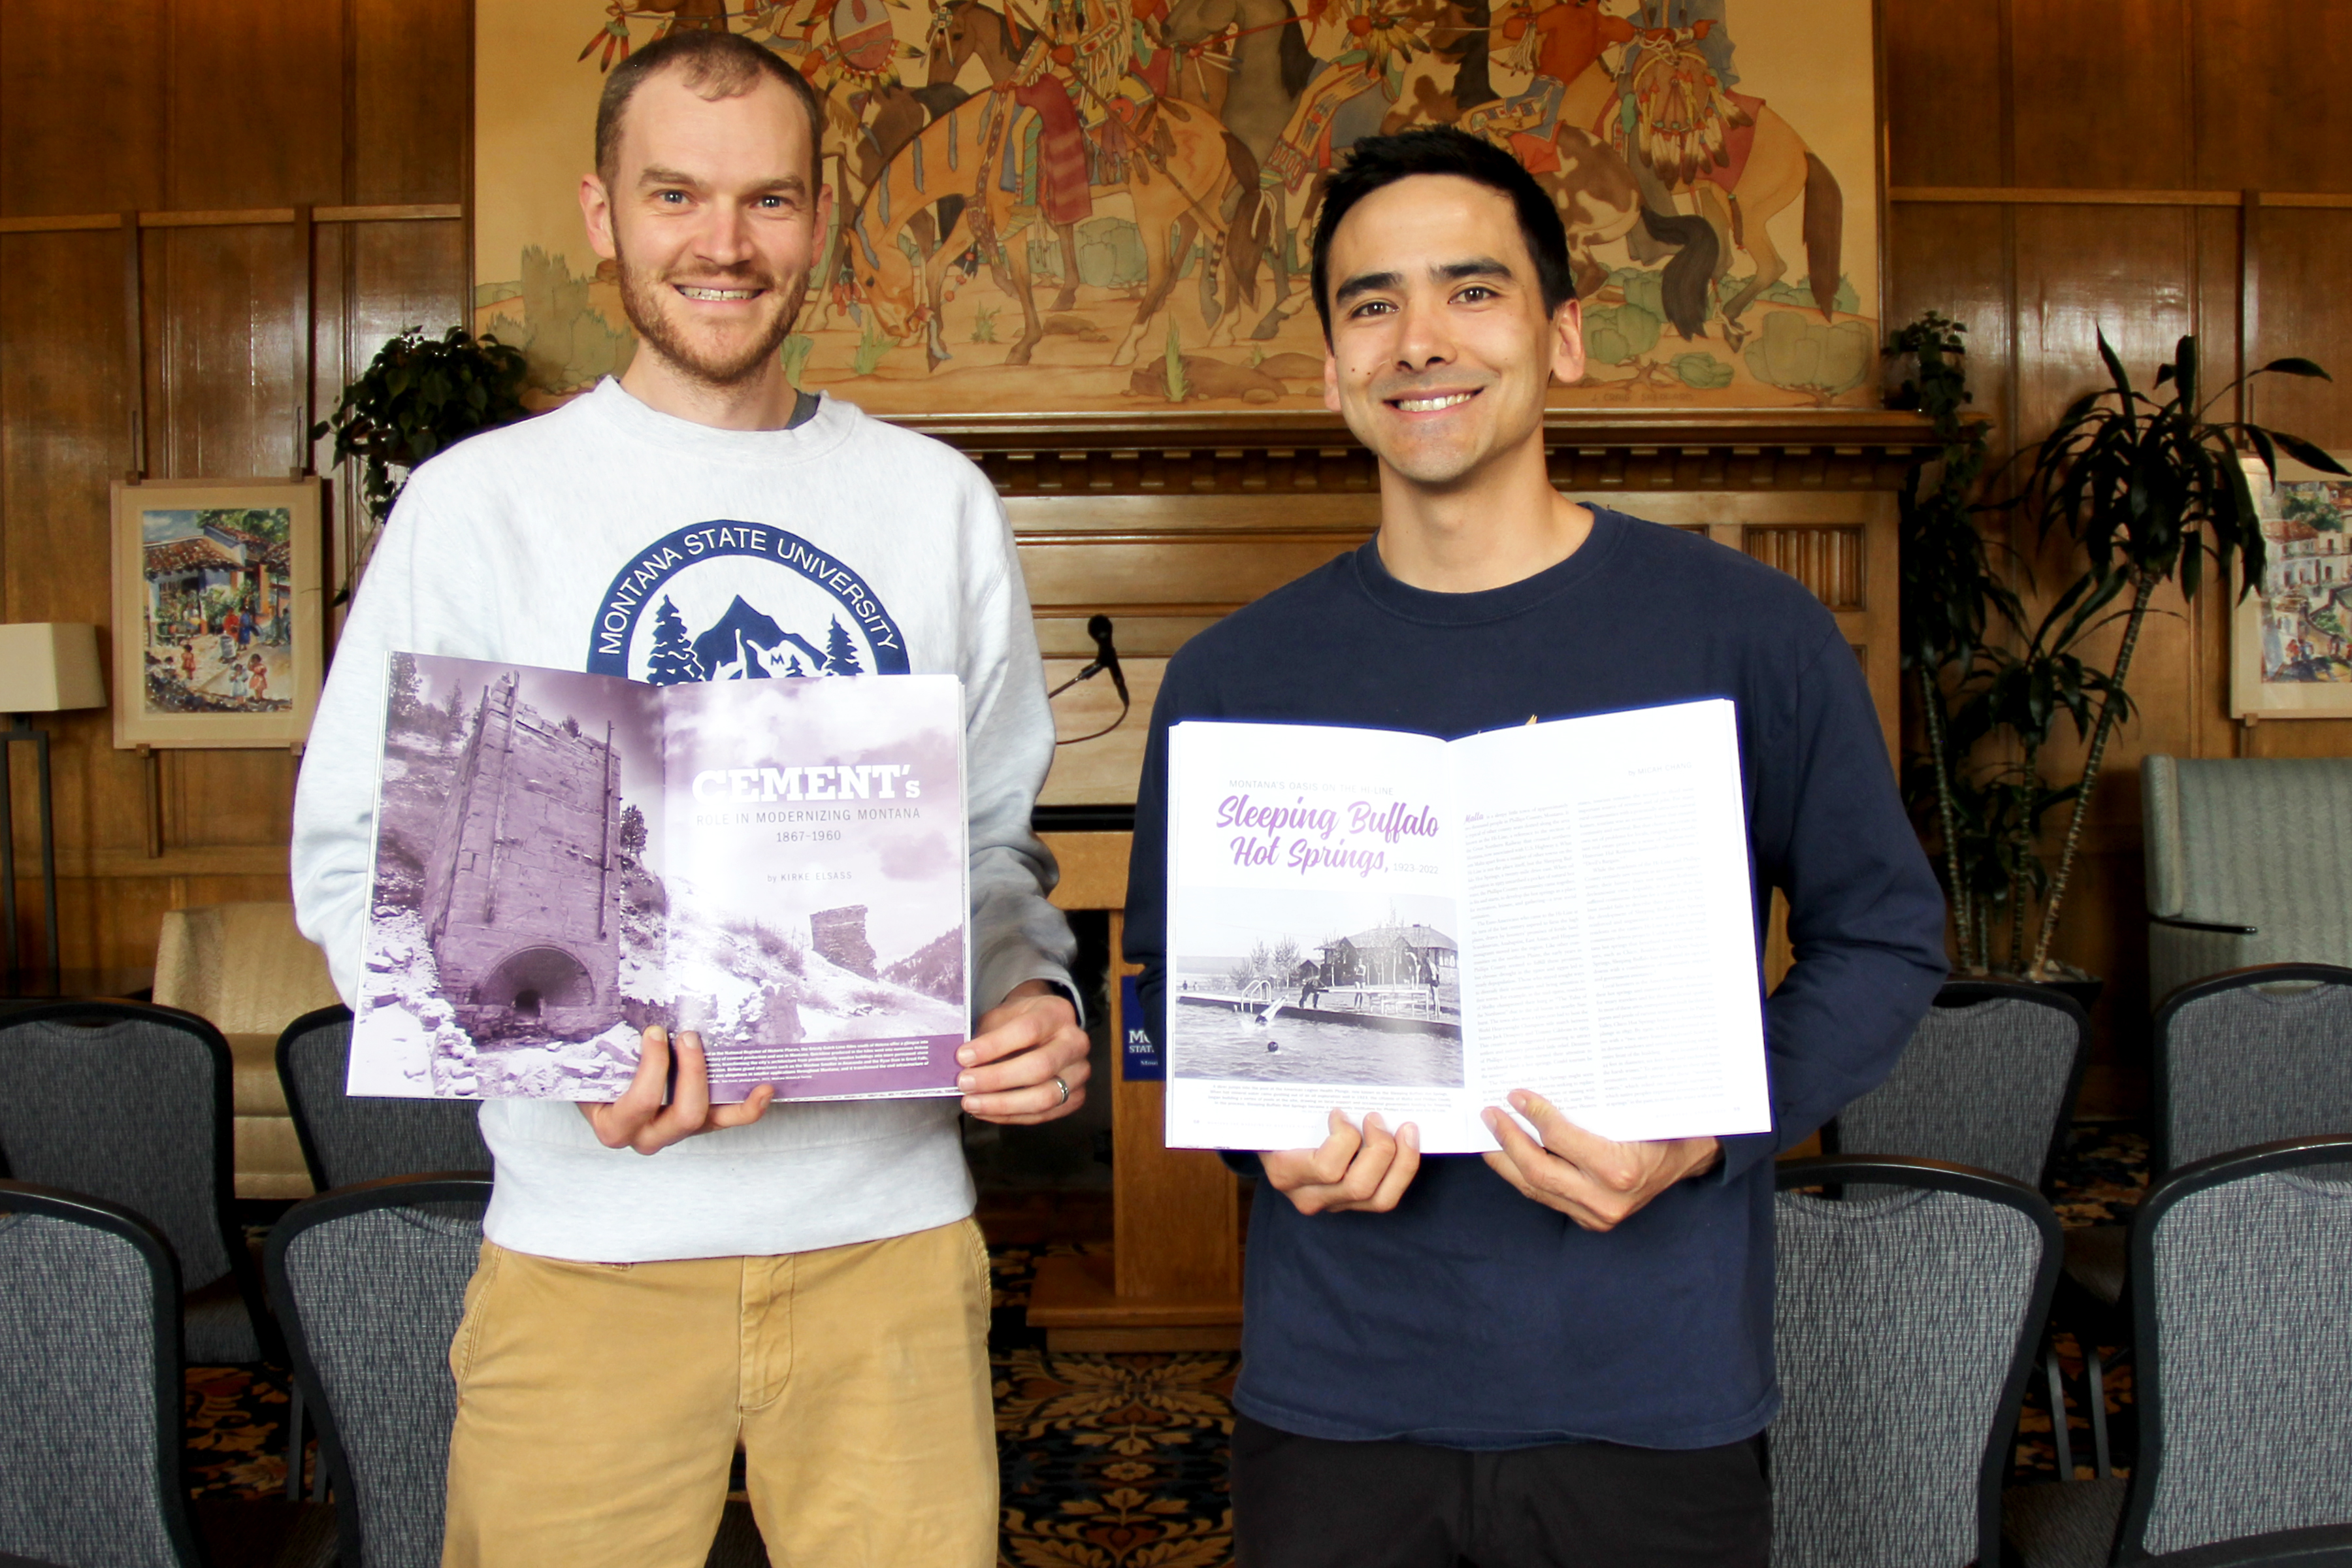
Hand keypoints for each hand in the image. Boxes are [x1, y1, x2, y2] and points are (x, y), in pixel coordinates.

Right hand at [579, 1026, 775, 1155]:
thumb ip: (601, 1043)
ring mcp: (675, 1132)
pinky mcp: (699, 1125)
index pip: (640, 1103)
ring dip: (714, 1081)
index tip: (656, 1032)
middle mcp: (646, 1136)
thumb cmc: (596, 1071)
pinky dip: (749, 1108)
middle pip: (683, 1114)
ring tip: (715, 1049)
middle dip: (692, 1072)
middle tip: (688, 1036)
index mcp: (614, 1125)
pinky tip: (765, 1089)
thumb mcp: (591, 1062)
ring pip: (707, 1119)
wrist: (600, 1091)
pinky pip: (728, 1121)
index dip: (653, 1067)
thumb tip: (609, 994)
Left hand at [960, 979, 1089, 1124]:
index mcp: (1057, 1013)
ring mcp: (1079, 1072)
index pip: (1027, 1030)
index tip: (963, 1057)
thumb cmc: (1018, 1022)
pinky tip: (986, 1111)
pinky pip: (1043, 1115)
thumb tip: (963, 1065)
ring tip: (972, 1102)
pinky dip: (1010, 1116)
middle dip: (997, 1079)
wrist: (1046, 1029)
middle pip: (1040, 1067)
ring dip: (1002, 1104)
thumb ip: (986, 1036)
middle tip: (965, 1083)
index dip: (993, 1046)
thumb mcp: (1002, 1015)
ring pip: (1044, 1097)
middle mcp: (1075, 1042)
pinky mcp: (1075, 1097)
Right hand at [1261, 1109, 1420, 1215]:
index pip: (1326, 1168)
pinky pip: (1386, 1197)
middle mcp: (1308, 1196)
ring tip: (1405, 1131)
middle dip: (1380, 1148)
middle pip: (1359, 1186)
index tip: (1340, 1112)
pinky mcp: (1352, 1206)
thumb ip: (1308, 1101)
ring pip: (1381, 1199)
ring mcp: (1333, 1205)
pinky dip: (1402, 1170)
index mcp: (1286, 1171)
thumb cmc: (1281, 1118)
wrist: (1271, 1141)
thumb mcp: (1284, 1108)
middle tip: (1376, 1118)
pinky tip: (1406, 1145)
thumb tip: (1337, 1064)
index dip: (1345, 1138)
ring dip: (1401, 1161)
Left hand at [1480, 1091, 1717, 1231]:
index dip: (1533, 1115)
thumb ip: (1592, 1105)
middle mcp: (1606, 1199)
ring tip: (1490, 1137)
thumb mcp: (1635, 1111)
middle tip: (1490, 1115)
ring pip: (1537, 1190)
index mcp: (1618, 1170)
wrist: (1688, 1160)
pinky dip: (1525, 1177)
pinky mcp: (1591, 1221)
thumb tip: (1544, 1083)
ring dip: (1507, 1162)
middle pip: (1539, 1171)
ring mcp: (1597, 1215)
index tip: (1516, 1095)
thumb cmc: (1662, 1128)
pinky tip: (1511, 1157)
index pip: (1559, 1139)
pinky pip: (1547, 1198)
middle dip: (1508, 1141)